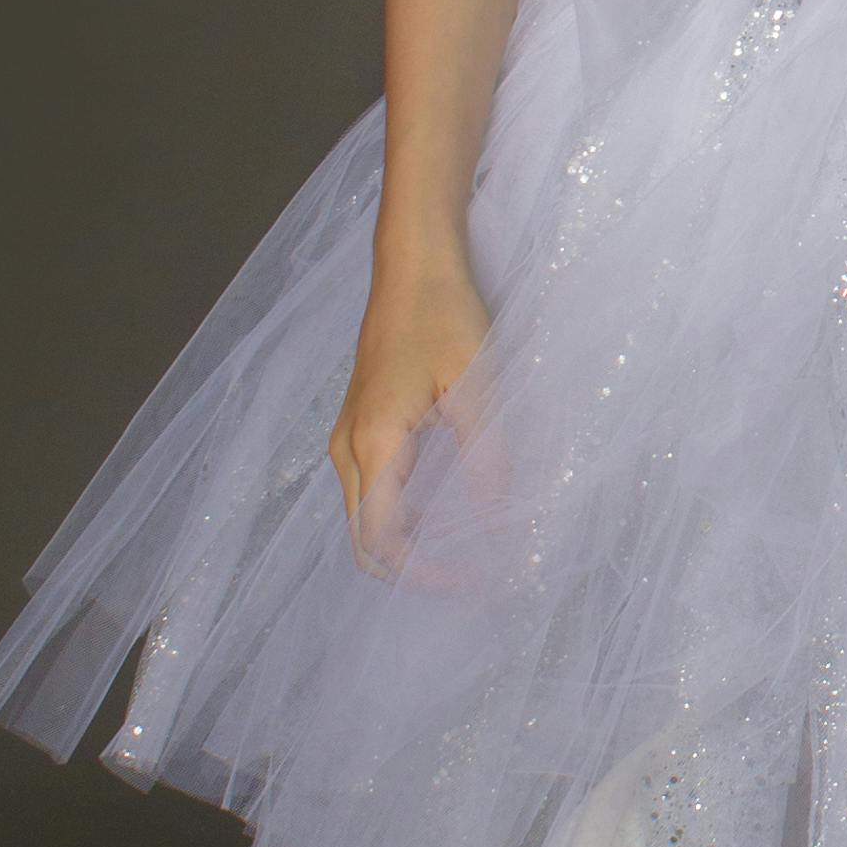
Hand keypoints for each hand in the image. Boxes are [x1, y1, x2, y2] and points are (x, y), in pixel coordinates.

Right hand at [330, 251, 490, 576]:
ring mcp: (348, 435)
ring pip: (365, 514)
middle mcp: (348, 447)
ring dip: (406, 542)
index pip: (381, 539)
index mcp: (373, 443)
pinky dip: (401, 512)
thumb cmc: (444, 314)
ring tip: (463, 549)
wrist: (412, 264)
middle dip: (411, 568)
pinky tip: (445, 510)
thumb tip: (497, 520)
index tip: (470, 581)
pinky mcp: (360, 423)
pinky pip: (372, 487)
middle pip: (363, 537)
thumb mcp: (476, 385)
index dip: (421, 573)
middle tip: (469, 577)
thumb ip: (487, 457)